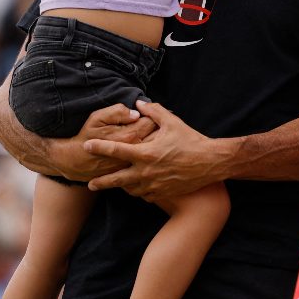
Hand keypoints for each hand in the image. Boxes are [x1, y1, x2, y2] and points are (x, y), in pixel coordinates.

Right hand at [53, 104, 156, 181]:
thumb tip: (136, 113)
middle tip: (158, 124)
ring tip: (155, 137)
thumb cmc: (87, 136)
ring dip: (158, 142)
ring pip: (155, 149)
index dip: (153, 115)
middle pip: (157, 136)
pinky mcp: (133, 172)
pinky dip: (151, 155)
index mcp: (129, 135)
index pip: (152, 121)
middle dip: (159, 129)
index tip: (152, 114)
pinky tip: (148, 150)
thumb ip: (117, 112)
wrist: (76, 161)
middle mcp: (135, 151)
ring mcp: (135, 163)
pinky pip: (148, 162)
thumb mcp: (97, 118)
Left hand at [84, 101, 225, 200]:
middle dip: (101, 182)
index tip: (87, 146)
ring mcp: (154, 185)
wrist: (211, 163)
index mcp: (146, 153)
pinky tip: (139, 188)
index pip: (116, 150)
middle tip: (90, 183)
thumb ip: (154, 112)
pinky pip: (144, 195)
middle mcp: (146, 172)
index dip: (99, 147)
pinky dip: (139, 191)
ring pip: (130, 189)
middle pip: (116, 179)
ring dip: (122, 186)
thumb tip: (139, 104)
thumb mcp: (173, 123)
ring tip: (117, 184)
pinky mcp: (162, 193)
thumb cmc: (192, 141)